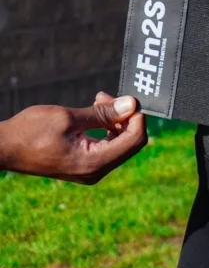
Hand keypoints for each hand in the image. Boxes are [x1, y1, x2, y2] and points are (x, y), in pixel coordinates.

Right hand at [0, 92, 146, 182]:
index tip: (125, 98)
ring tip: (99, 99)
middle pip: (130, 142)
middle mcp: (96, 171)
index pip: (135, 140)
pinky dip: (106, 127)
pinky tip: (95, 111)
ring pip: (120, 142)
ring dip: (116, 119)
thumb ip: (103, 113)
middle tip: (106, 96)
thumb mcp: (69, 117)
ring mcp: (90, 170)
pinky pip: (107, 145)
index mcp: (94, 163)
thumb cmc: (32, 132)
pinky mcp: (84, 165)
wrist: (5, 148)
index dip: (137, 117)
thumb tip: (132, 104)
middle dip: (125, 116)